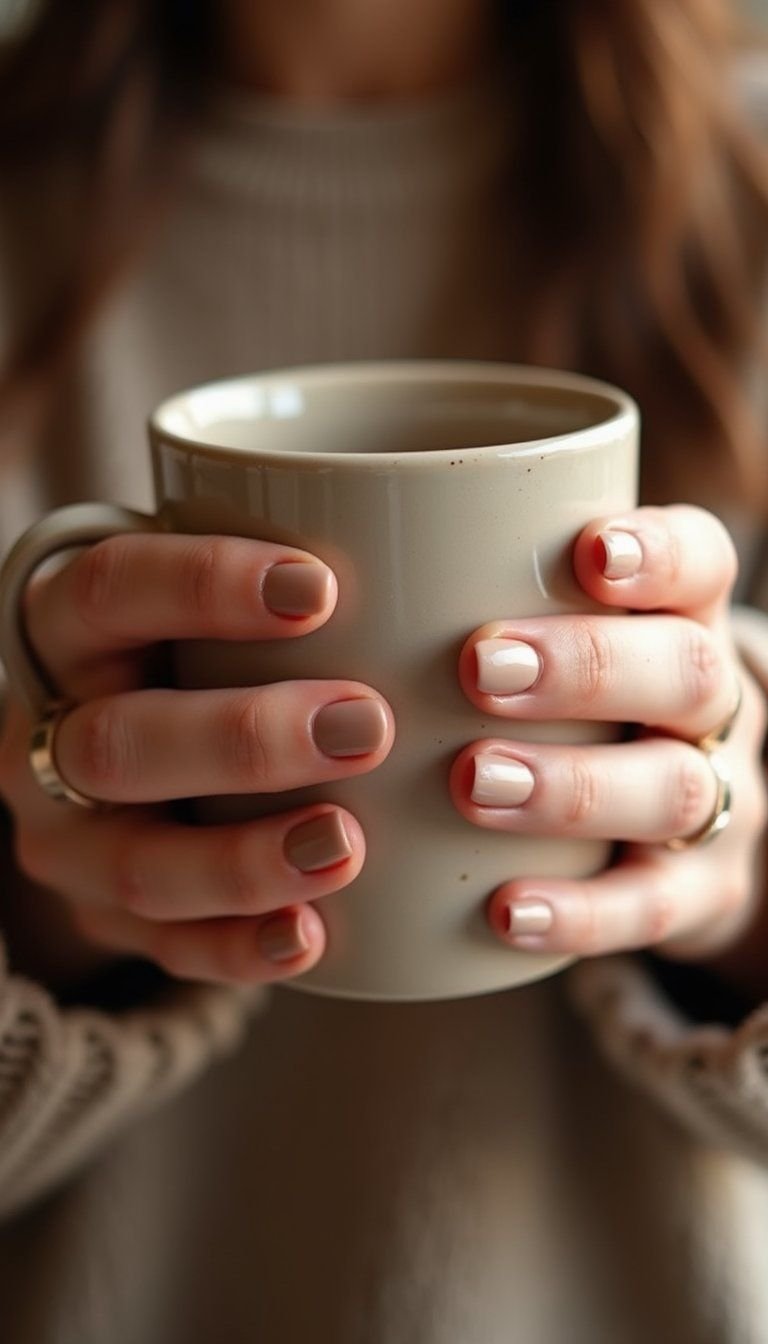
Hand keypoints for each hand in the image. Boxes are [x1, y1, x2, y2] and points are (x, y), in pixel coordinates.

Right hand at [0, 534, 393, 985]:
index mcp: (69, 629)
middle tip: (368, 727)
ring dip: (244, 860)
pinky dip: (241, 948)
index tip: (322, 588)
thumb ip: (294, 576)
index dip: (204, 586)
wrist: (124, 748)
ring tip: (348, 845)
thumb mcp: (212, 593)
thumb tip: (468, 548)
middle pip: (119, 742)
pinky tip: (313, 936)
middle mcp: (47, 735)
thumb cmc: (197, 647)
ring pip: (137, 865)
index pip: (111, 590)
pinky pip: (167, 949)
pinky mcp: (109, 919)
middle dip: (245, 739)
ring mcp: (72, 840)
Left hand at [450, 506, 767, 964]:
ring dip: (573, 787)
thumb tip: (303, 568)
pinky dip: (579, 911)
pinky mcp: (689, 898)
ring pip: (674, 789)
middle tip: (479, 669)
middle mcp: (706, 706)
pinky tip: (505, 913)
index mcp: (679, 618)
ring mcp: (712, 803)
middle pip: (689, 672)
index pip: (702, 562)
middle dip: (587, 668)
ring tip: (475, 783)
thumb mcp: (545, 634)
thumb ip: (468, 598)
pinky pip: (649, 909)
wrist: (669, 834)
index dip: (660, 553)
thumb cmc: (565, 704)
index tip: (588, 551)